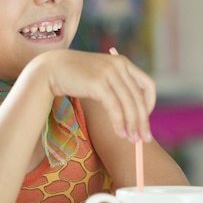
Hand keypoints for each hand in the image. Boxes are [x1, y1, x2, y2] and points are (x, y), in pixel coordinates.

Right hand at [28, 49, 155, 141]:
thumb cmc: (76, 76)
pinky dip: (119, 123)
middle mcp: (119, 65)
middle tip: (145, 138)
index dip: (150, 104)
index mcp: (123, 62)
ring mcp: (109, 73)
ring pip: (129, 105)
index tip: (146, 119)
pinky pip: (115, 108)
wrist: (51, 69)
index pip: (147, 84)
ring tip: (132, 140)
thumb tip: (133, 110)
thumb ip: (117, 85)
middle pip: (139, 98)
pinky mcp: (99, 83)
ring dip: (132, 125)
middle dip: (143, 121)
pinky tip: (120, 133)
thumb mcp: (101, 76)